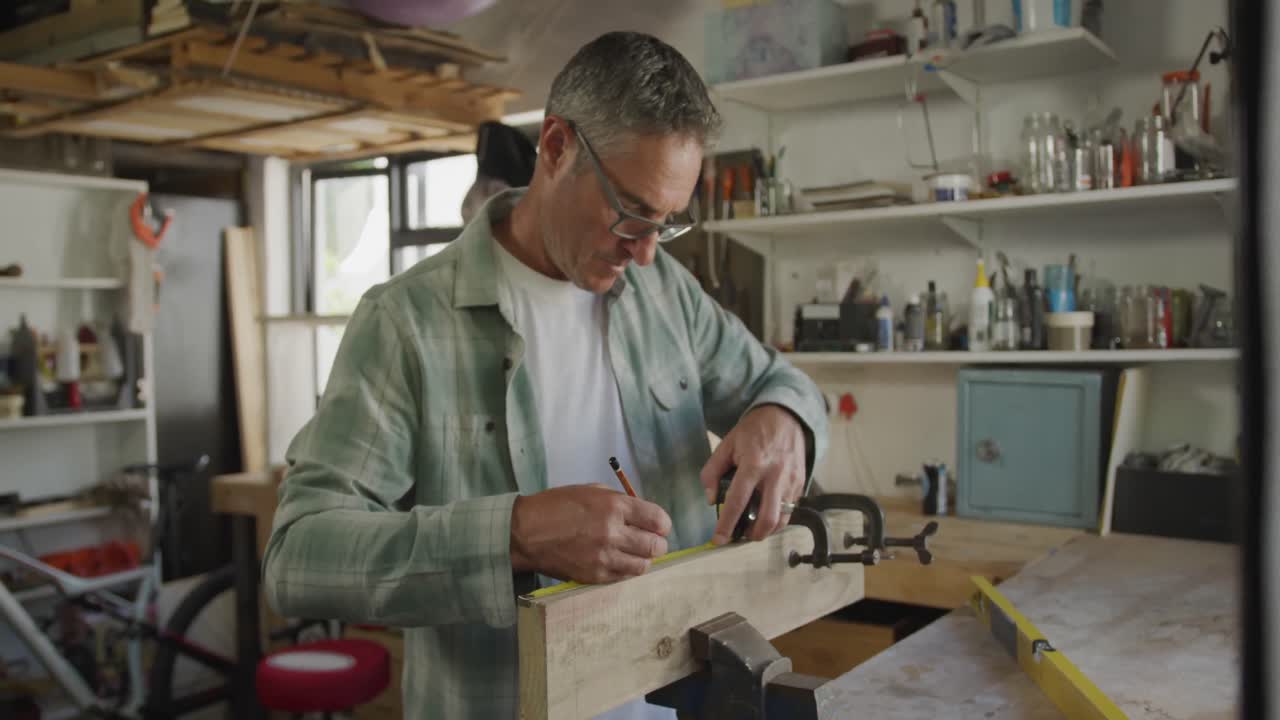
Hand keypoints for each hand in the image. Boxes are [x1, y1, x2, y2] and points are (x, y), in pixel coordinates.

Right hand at [510, 485, 671, 583]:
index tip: (659, 526)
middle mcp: (613, 532)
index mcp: (614, 506)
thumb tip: (642, 514)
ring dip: (643, 559)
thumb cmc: (556, 506)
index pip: (658, 520)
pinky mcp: (595, 575)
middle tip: (649, 541)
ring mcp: (604, 557)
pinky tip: (618, 561)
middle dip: (657, 543)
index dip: (662, 524)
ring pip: (644, 565)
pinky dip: (626, 570)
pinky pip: (624, 577)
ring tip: (633, 553)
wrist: (526, 532)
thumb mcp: (591, 491)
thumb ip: (620, 501)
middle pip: (656, 546)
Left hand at [700, 405, 806, 544]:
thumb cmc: (754, 431)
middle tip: (739, 536)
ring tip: (751, 528)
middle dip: (751, 535)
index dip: (726, 525)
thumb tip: (712, 500)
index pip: (738, 502)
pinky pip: (789, 511)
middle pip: (766, 519)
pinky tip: (764, 514)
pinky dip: (776, 519)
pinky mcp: (800, 484)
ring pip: (781, 519)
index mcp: (753, 464)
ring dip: (765, 530)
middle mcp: (775, 476)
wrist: (785, 417)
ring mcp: (791, 481)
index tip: (718, 540)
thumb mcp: (726, 445)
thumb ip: (712, 472)